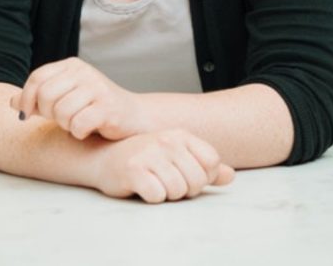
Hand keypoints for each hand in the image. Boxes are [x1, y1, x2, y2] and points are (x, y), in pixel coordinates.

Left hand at [18, 57, 150, 141]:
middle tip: (60, 121)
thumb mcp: (65, 98)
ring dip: (65, 125)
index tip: (27, 115)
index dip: (26, 99)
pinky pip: (78, 125)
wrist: (134, 117)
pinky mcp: (108, 108)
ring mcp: (97, 89)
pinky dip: (79, 133)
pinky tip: (87, 130)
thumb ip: (39, 98)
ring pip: (61, 113)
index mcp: (72, 65)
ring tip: (77, 124)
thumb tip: (11, 102)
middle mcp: (84, 72)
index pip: (37, 79)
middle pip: (45, 96)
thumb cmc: (95, 108)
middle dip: (47, 115)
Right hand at [88, 128, 234, 203]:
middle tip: (167, 182)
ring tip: (154, 183)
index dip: (203, 177)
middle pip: (196, 180)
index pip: (211, 162)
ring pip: (177, 191)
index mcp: (180, 135)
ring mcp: (149, 154)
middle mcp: (166, 141)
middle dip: (185, 190)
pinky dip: (152, 197)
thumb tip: (230, 176)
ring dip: (167, 194)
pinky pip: (157, 195)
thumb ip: (204, 166)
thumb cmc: (143, 159)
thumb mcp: (176, 157)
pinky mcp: (133, 170)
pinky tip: (142, 187)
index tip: (187, 175)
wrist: (103, 157)